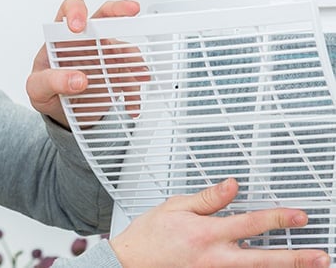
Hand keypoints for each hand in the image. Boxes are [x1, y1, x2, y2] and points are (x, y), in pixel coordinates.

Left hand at [26, 0, 141, 126]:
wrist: (60, 111)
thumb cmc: (45, 90)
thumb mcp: (37, 89)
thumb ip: (51, 82)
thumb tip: (77, 79)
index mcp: (61, 38)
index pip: (68, 11)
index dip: (75, 12)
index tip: (78, 27)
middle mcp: (85, 40)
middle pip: (104, 16)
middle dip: (119, 10)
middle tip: (131, 10)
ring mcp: (103, 54)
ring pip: (125, 46)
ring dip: (135, 59)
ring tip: (139, 76)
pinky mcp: (116, 71)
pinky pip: (131, 74)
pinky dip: (135, 88)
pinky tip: (130, 103)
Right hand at [110, 178, 330, 267]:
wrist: (129, 262)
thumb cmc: (149, 236)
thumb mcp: (174, 207)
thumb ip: (207, 198)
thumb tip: (232, 186)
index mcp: (206, 233)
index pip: (250, 224)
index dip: (278, 219)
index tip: (299, 216)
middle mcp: (215, 258)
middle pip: (264, 259)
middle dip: (296, 258)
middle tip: (320, 256)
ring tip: (308, 266)